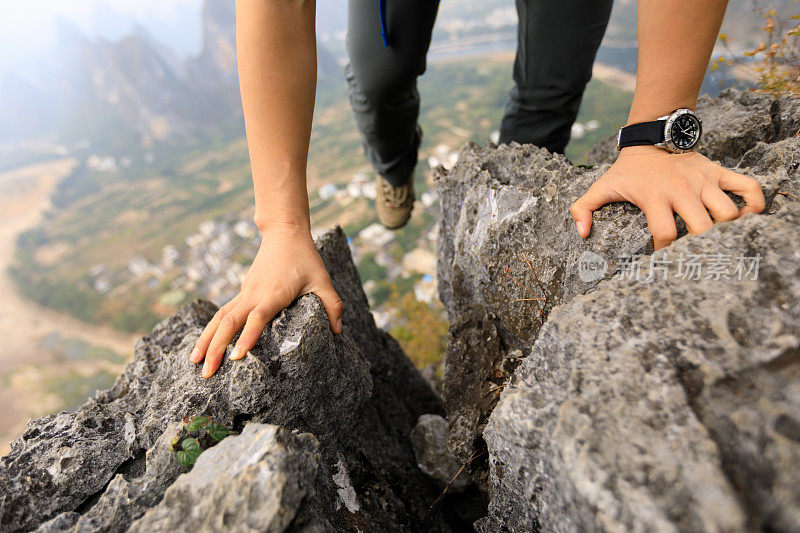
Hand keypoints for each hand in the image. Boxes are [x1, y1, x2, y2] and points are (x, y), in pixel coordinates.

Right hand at [189, 224, 342, 377]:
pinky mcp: (243, 292)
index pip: (258, 317)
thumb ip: (333, 306)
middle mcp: (254, 294)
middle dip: (216, 348)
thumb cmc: (305, 258)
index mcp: (274, 293)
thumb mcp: (323, 280)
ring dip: (206, 340)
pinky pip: (223, 313)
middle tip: (207, 373)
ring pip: (220, 318)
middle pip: (229, 322)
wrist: (284, 234)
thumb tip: (338, 331)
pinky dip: (211, 329)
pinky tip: (204, 346)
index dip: (248, 337)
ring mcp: (245, 292)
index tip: (237, 357)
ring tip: (194, 363)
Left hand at [570, 146, 765, 249]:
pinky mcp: (718, 171)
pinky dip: (755, 202)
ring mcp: (703, 180)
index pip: (664, 234)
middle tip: (696, 252)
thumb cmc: (626, 170)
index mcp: (654, 197)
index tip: (662, 259)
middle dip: (702, 245)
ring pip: (728, 211)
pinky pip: (747, 185)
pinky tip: (750, 215)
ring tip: (722, 238)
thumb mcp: (600, 187)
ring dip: (728, 228)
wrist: (650, 136)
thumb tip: (582, 234)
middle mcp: (681, 190)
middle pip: (703, 227)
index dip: (664, 252)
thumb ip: (583, 209)